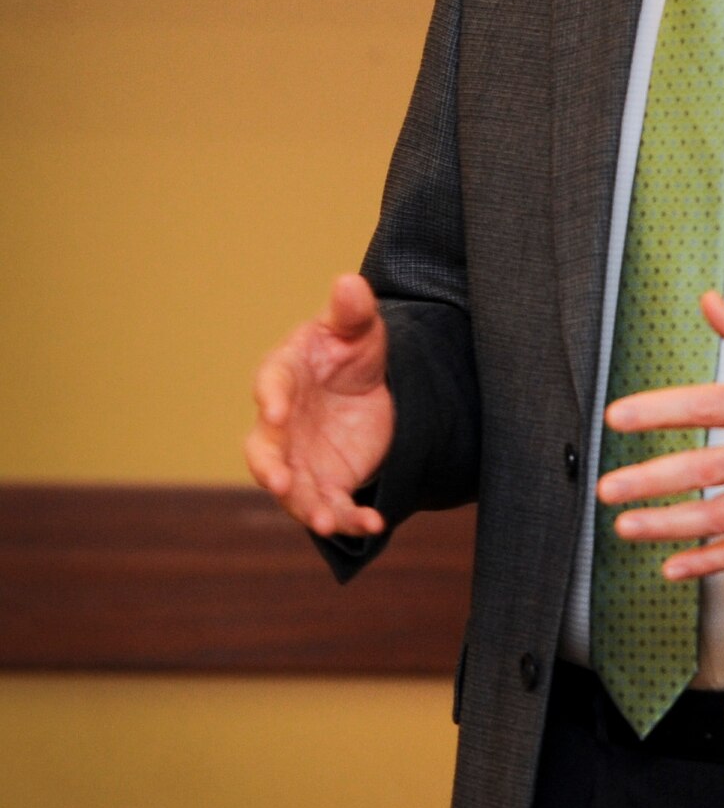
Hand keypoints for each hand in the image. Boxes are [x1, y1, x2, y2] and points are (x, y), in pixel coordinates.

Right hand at [246, 273, 394, 538]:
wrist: (369, 388)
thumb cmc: (349, 350)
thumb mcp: (358, 328)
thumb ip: (352, 311)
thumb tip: (349, 282)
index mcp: (283, 375)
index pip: (270, 384)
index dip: (271, 397)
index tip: (276, 410)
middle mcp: (282, 424)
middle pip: (264, 450)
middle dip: (270, 468)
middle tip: (280, 482)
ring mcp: (300, 458)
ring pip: (293, 489)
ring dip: (307, 507)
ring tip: (326, 522)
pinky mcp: (326, 483)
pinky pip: (333, 506)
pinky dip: (350, 519)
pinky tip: (375, 524)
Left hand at [596, 291, 723, 579]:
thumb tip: (708, 302)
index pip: (707, 405)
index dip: (658, 411)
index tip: (617, 418)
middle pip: (704, 469)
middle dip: (650, 480)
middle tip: (608, 487)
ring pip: (721, 516)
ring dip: (668, 526)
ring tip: (625, 527)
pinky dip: (711, 562)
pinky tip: (674, 566)